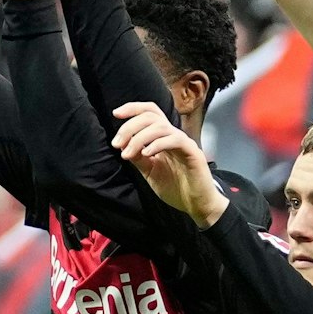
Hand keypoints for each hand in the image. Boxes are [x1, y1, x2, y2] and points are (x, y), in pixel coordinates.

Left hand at [110, 101, 228, 227]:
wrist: (196, 204)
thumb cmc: (176, 187)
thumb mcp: (149, 171)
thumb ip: (137, 157)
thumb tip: (122, 145)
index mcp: (163, 138)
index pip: (150, 113)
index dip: (133, 109)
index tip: (116, 114)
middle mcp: (174, 136)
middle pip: (151, 116)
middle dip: (130, 126)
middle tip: (117, 143)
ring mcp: (184, 143)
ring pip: (161, 126)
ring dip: (139, 137)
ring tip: (128, 153)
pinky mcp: (193, 152)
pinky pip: (175, 140)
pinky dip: (157, 144)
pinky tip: (146, 154)